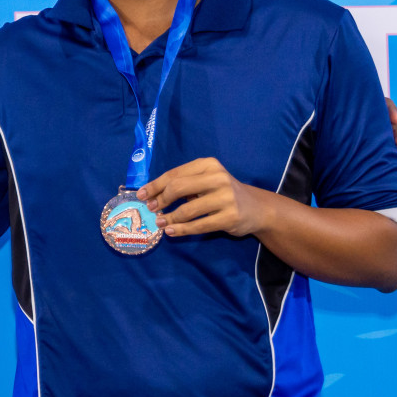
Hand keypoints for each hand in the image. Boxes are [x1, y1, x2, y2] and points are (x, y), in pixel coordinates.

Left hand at [139, 157, 269, 238]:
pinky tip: (171, 231)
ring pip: (187, 210)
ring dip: (168, 218)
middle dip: (160, 200)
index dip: (155, 185)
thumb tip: (150, 195)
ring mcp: (226, 198)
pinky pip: (198, 225)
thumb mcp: (205, 181)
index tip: (141, 195)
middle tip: (151, 209)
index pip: (175, 174)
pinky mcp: (230, 217)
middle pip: (178, 188)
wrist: (256, 208)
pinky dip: (181, 229)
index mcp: (208, 165)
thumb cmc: (222, 193)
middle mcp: (218, 178)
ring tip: (160, 222)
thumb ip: (183, 183)